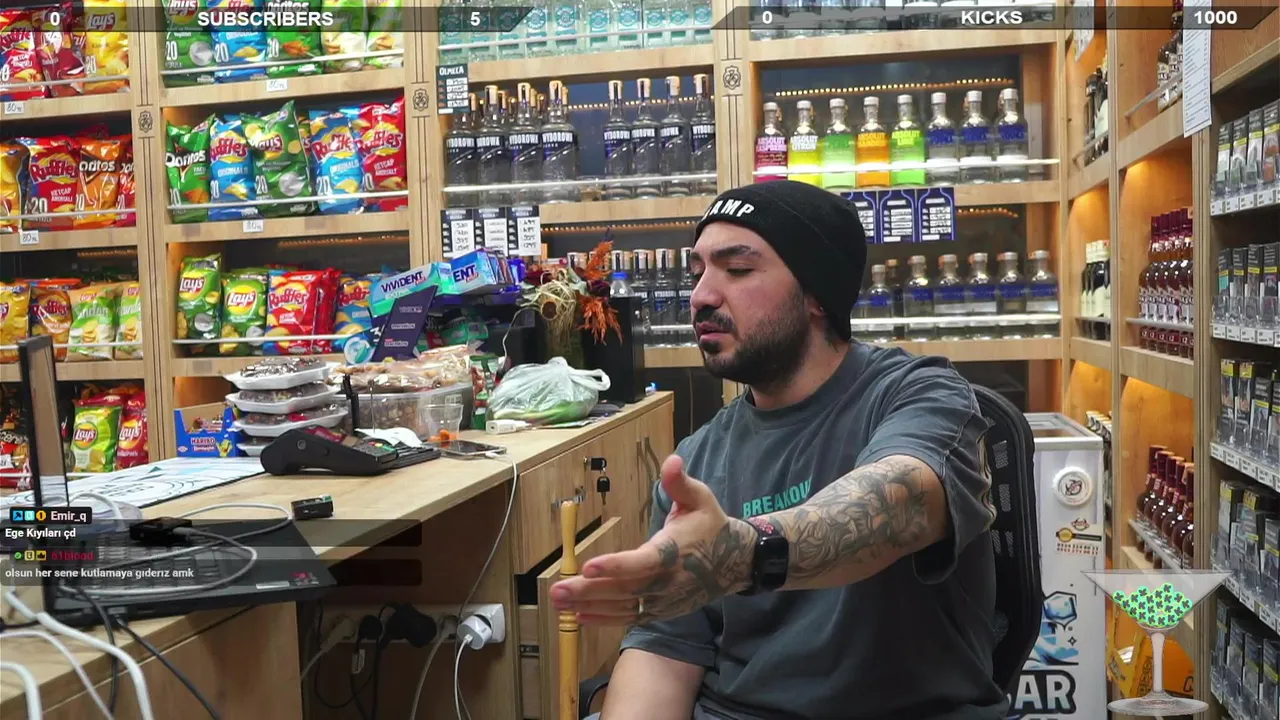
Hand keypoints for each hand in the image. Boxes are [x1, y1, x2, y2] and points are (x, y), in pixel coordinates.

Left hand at [550, 455, 756, 625]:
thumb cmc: (710, 525)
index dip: (616, 566)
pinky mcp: (660, 611)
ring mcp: (663, 600)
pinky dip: (604, 618)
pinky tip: (579, 616)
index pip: (642, 562)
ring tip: (559, 603)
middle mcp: (667, 582)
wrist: (734, 563)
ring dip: (589, 606)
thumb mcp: (700, 498)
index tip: (587, 566)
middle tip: (557, 591)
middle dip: (589, 591)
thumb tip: (673, 460)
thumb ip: (681, 483)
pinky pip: (629, 617)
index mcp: (673, 552)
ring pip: (623, 607)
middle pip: (624, 589)